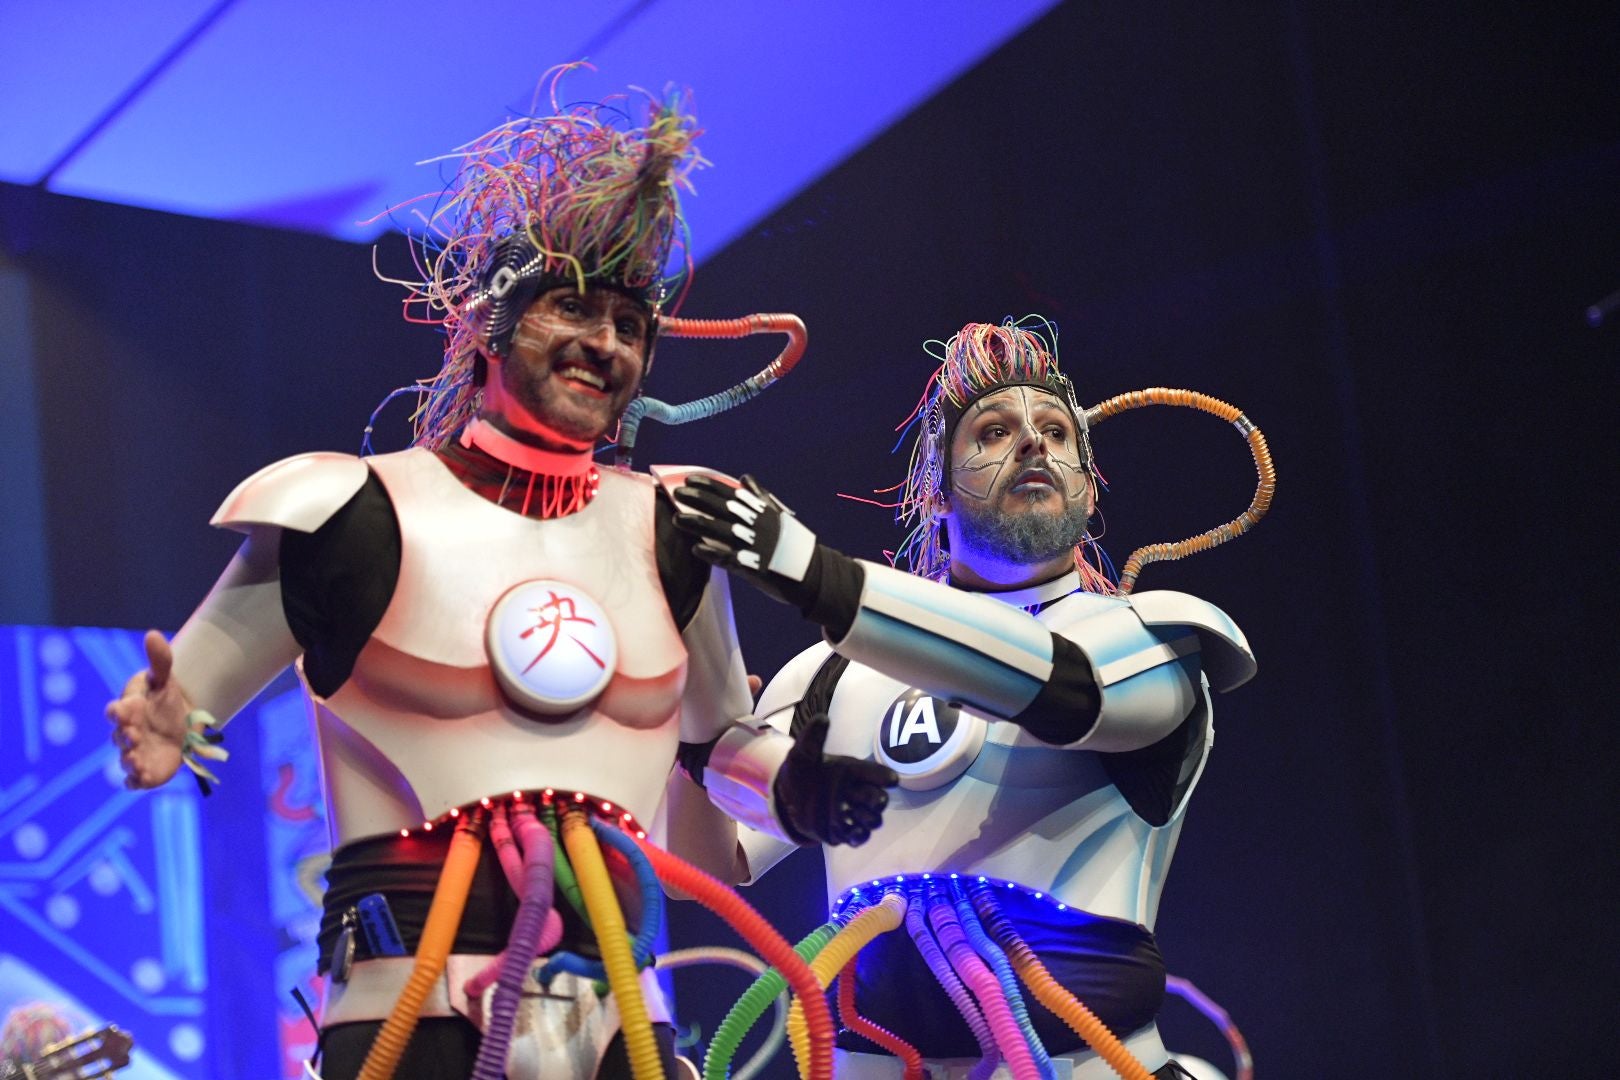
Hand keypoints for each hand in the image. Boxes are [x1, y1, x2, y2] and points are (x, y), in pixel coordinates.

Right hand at [105, 630, 191, 788]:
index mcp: (129, 709)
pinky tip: (142, 781)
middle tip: (135, 736)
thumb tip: (153, 634)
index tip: (120, 710)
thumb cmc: (166, 699)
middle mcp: (128, 732)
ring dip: (129, 762)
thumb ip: (160, 660)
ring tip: (137, 762)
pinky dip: (136, 781)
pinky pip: (135, 780)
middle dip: (125, 737)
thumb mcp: (166, 679)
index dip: (117, 711)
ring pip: (126, 759)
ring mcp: (135, 752)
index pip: (116, 710)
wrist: (182, 722)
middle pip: (119, 737)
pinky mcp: (146, 770)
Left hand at [673, 474, 819, 606]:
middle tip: (677, 493)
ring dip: (698, 524)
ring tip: (677, 519)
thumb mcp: (778, 514)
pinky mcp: (753, 566)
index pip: (730, 493)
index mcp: (760, 511)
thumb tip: (745, 478)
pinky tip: (696, 548)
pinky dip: (712, 553)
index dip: (709, 485)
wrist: (811, 573)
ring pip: (721, 531)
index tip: (689, 479)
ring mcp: (754, 545)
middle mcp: (755, 525)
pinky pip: (728, 558)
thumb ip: (760, 496)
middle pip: (722, 509)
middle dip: (698, 500)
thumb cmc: (793, 542)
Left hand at [772, 714, 896, 846]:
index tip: (891, 780)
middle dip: (878, 801)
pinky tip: (852, 834)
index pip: (874, 773)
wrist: (787, 797)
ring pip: (872, 819)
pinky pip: (858, 836)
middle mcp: (856, 792)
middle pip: (877, 799)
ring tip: (859, 817)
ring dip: (869, 819)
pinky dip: (858, 836)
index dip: (883, 776)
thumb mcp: (802, 752)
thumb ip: (812, 738)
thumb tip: (823, 718)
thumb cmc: (800, 771)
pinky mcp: (843, 830)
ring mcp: (851, 812)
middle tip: (875, 802)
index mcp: (851, 771)